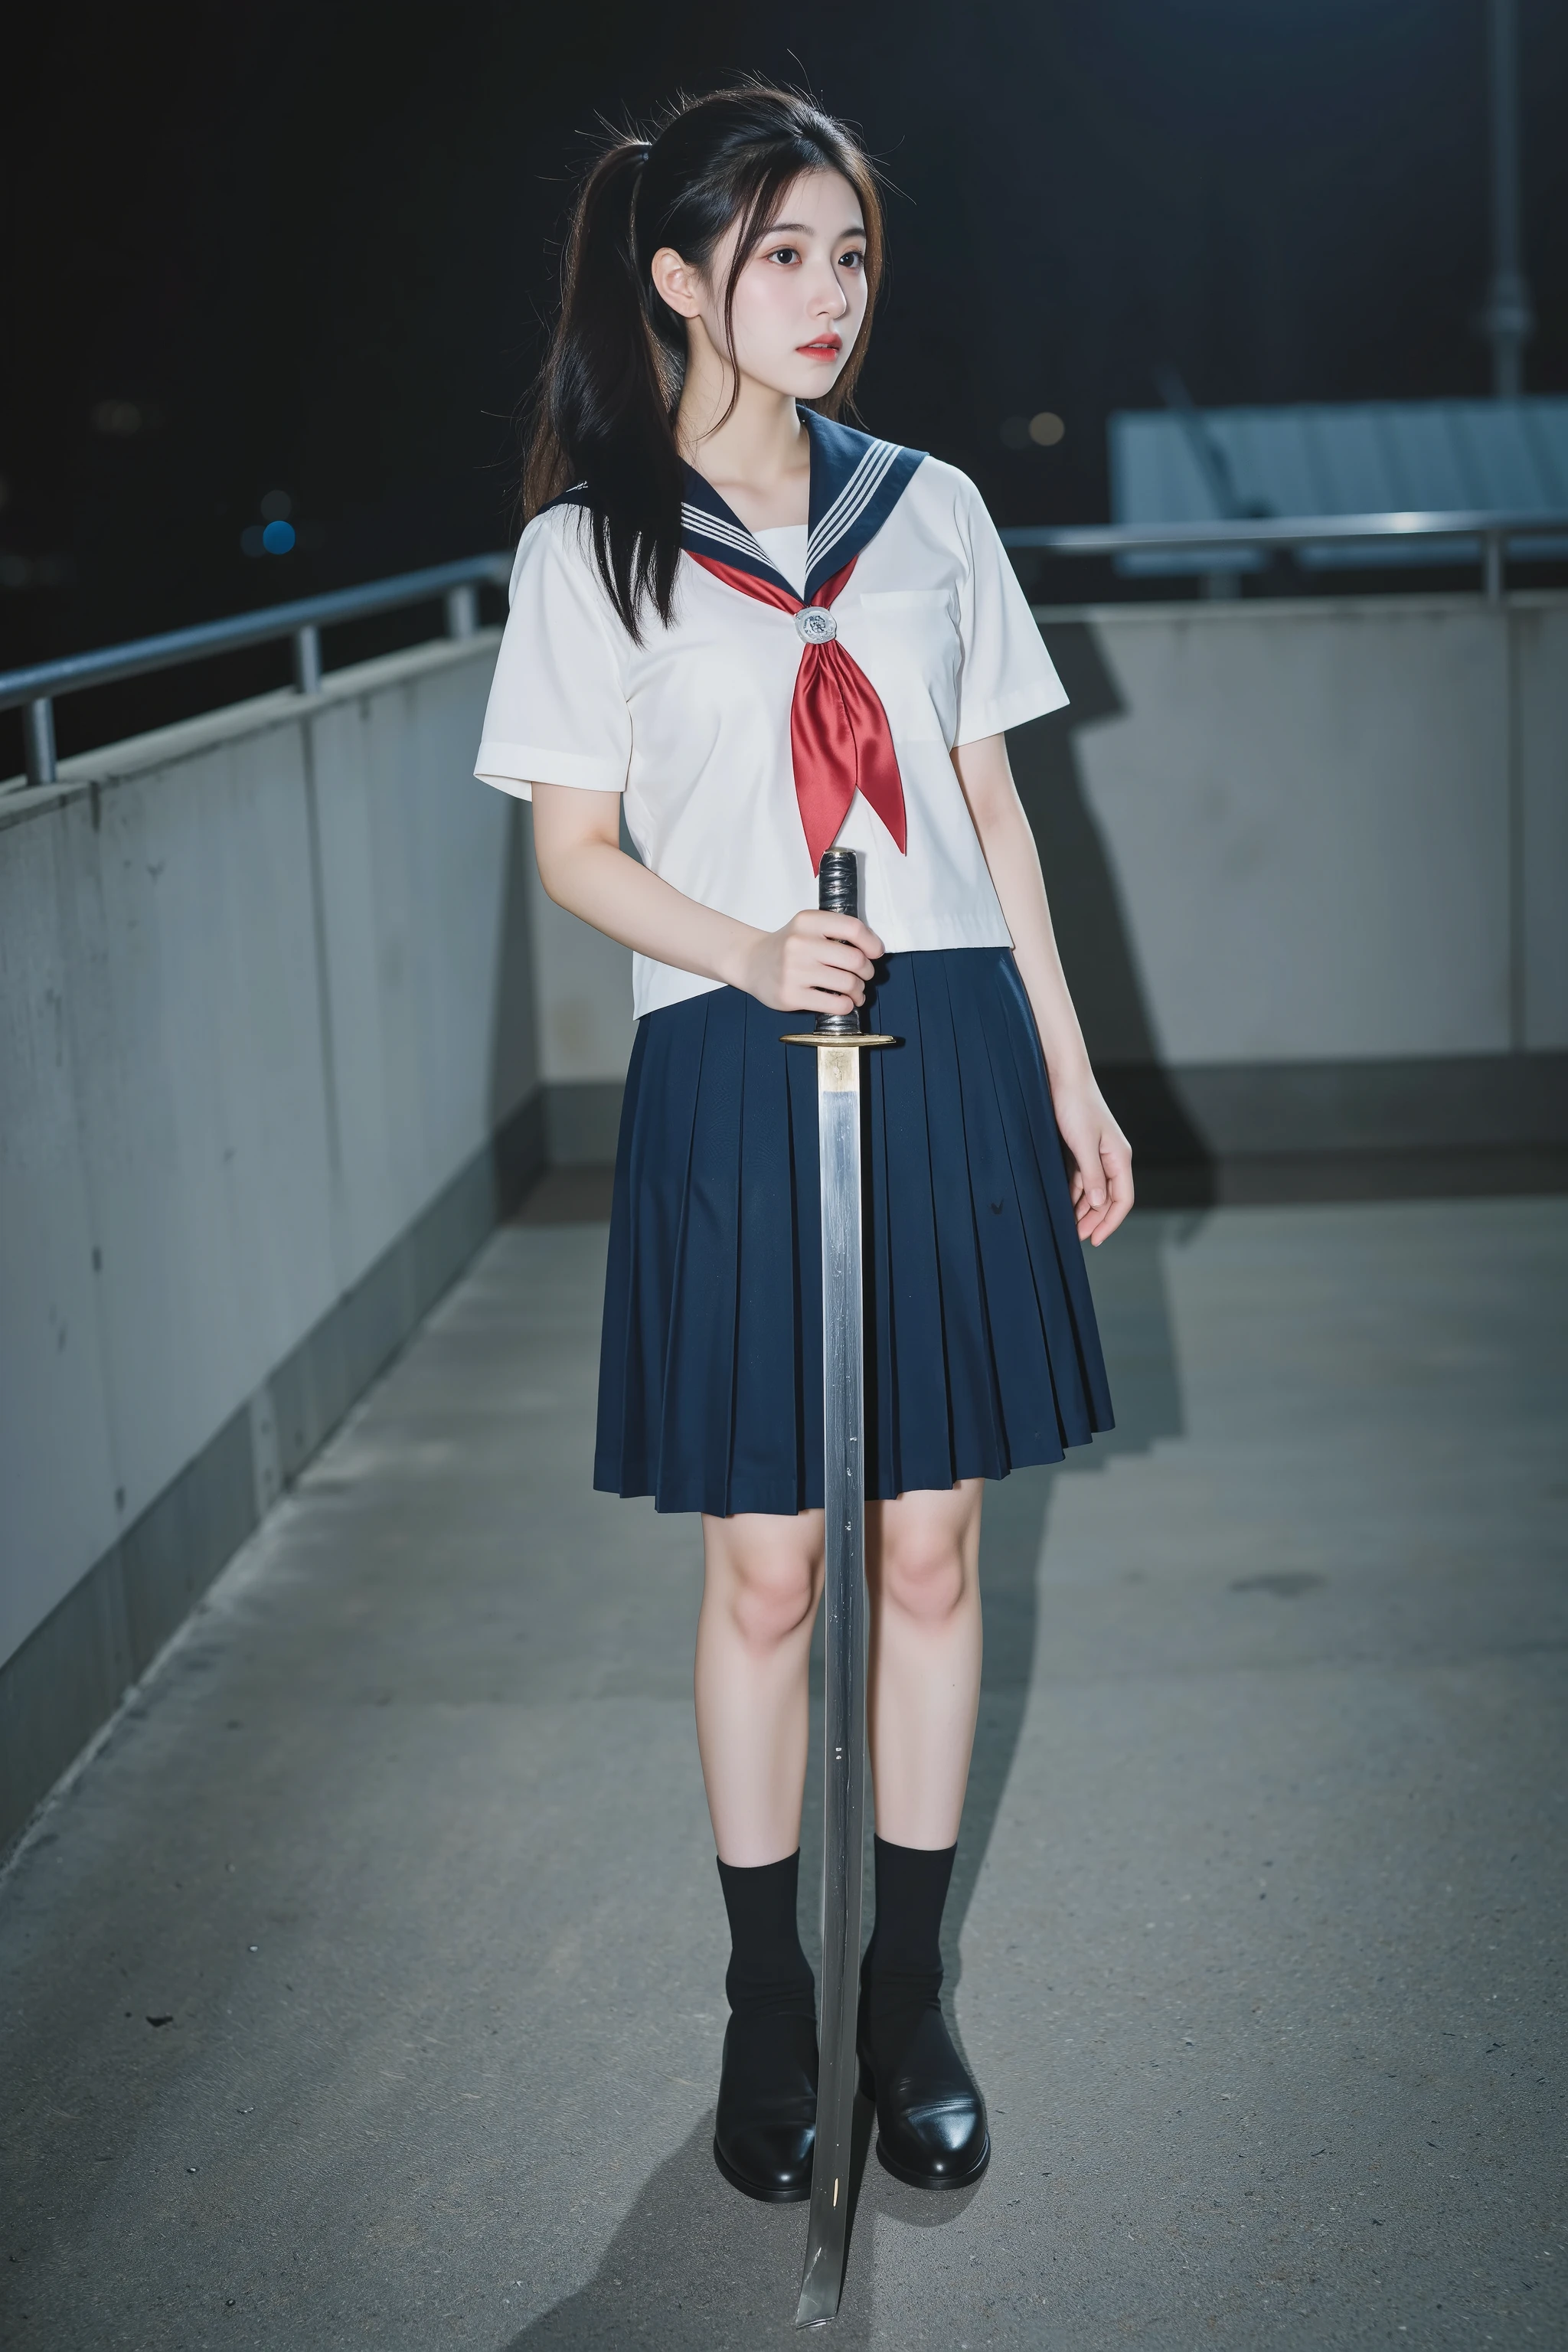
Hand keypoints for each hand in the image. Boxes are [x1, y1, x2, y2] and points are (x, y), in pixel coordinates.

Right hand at [734, 909, 883, 1015]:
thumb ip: (835, 932)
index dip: (872, 943)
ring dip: (859, 991)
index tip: (876, 953)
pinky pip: (834, 1004)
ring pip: (848, 984)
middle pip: (855, 960)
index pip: (853, 928)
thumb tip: (872, 951)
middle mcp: (800, 944)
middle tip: (864, 976)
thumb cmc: (787, 946)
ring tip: (855, 992)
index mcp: (808, 922)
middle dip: (867, 971)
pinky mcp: (791, 995)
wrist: (752, 962)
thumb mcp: (808, 927)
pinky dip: (846, 1005)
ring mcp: (794, 971)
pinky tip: (844, 1003)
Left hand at [1051, 1078, 1132, 1246]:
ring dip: (1082, 1209)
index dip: (1110, 1222)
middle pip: (1108, 1198)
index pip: (1123, 1199)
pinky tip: (1061, 1204)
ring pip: (1093, 1191)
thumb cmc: (1075, 1105)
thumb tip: (1100, 1202)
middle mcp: (1111, 1158)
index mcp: (1119, 1157)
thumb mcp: (1084, 1143)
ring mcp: (1096, 1154)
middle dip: (1094, 1219)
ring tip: (1066, 1225)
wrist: (1062, 1076)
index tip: (1095, 1239)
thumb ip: (1093, 1175)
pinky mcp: (1080, 1149)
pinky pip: (1080, 1179)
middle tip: (1075, 1237)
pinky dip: (1073, 1193)